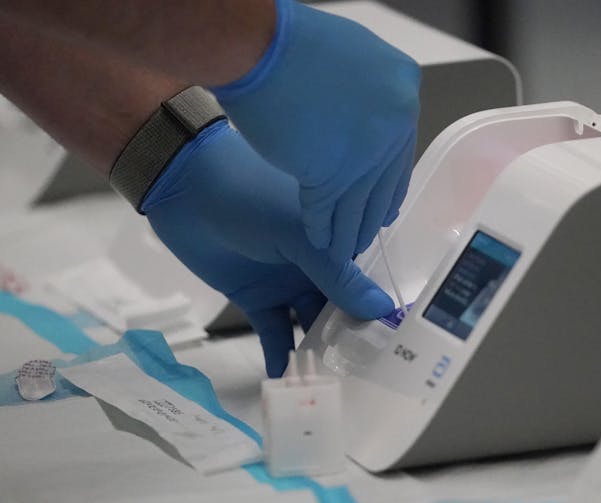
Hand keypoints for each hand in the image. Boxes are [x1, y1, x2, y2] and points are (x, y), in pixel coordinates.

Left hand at [141, 120, 393, 375]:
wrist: (185, 192)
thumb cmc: (253, 200)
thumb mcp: (301, 236)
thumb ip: (338, 276)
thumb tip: (383, 311)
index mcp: (334, 238)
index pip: (365, 279)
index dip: (379, 310)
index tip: (397, 345)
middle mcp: (316, 264)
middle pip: (341, 306)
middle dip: (352, 337)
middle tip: (368, 374)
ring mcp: (287, 282)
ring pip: (310, 322)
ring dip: (319, 350)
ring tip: (333, 384)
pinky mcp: (257, 299)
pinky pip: (275, 331)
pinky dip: (281, 354)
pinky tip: (290, 381)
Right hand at [211, 0, 420, 260]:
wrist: (257, 46)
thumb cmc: (290, 42)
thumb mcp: (350, 56)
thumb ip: (366, 94)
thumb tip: (367, 124)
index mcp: (403, 89)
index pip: (399, 152)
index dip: (388, 185)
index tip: (385, 209)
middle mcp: (395, 121)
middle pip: (383, 182)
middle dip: (370, 215)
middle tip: (364, 237)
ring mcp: (366, 149)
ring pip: (358, 203)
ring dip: (348, 231)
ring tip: (341, 251)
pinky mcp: (331, 173)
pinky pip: (327, 209)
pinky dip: (320, 228)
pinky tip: (317, 240)